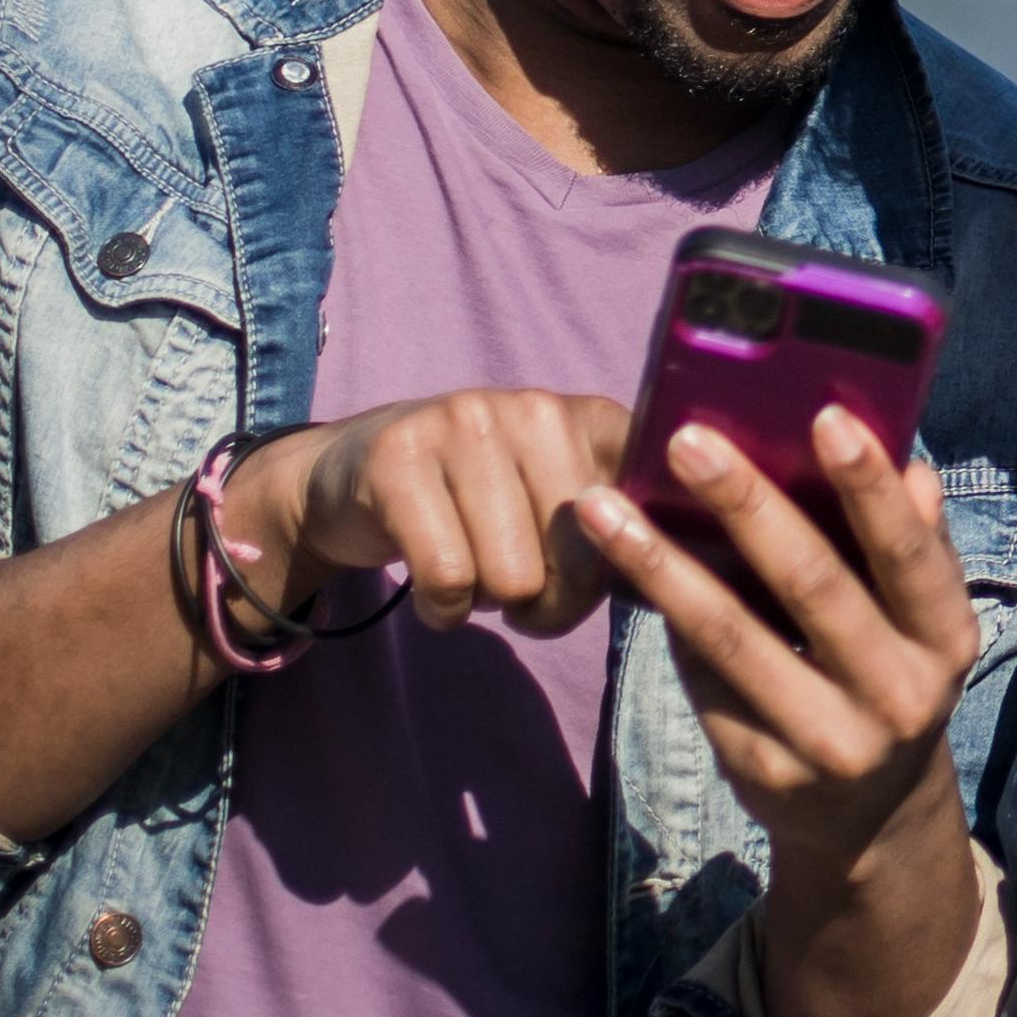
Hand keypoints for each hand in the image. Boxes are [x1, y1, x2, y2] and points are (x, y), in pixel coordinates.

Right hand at [236, 390, 634, 633]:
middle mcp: (536, 407)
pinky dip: (444, 610)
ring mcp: (464, 422)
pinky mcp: (398, 459)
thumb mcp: (559, 497)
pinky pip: (447, 578)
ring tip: (474, 571)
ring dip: (491, 603)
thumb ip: (621, 521)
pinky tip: (438, 590)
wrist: (350, 475)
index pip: (648, 506)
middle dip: (552, 603)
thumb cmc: (478, 503)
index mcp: (592, 417)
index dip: (625, 565)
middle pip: (580, 561)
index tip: (604, 571)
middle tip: (520, 589)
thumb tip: (665, 571)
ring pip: (513, 576)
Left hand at [583, 418, 987, 1016]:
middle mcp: (899, 698)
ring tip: (603, 507)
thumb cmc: (886, 678)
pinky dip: (667, 622)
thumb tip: (912, 469)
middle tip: (687, 440)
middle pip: (813, 587)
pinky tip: (626, 572)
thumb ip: (913, 550)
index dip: (869, 488)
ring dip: (661, 565)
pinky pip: (704, 681)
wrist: (867, 817)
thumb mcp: (918, 624)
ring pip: (732, 638)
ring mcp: (829, 743)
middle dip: (746, 506)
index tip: (825, 415)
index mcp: (946, 641)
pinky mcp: (763, 773)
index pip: (910, 554)